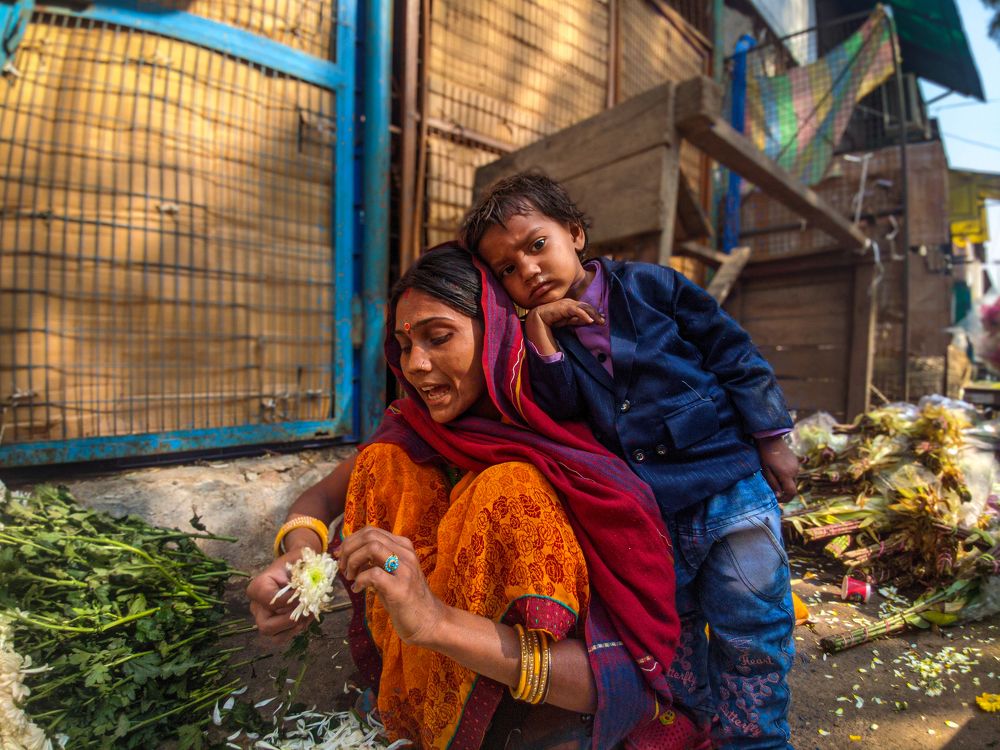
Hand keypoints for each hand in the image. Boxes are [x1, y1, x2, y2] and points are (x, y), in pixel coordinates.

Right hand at [246, 550, 312, 644]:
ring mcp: (263, 617)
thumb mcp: (301, 558)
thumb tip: (312, 585)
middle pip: (266, 625)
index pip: (269, 600)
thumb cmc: (298, 562)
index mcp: (259, 586)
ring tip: (309, 614)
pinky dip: (296, 631)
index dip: (289, 601)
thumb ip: (305, 569)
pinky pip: (282, 637)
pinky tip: (306, 618)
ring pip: (274, 635)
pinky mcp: (273, 625)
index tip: (304, 594)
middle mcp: (256, 605)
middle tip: (307, 610)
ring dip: (294, 628)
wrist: (298, 566)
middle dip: (290, 621)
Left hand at [337, 526, 447, 646]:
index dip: (350, 540)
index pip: (371, 531)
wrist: (429, 622)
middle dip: (348, 549)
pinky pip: (373, 574)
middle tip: (342, 567)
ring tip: (350, 577)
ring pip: (371, 548)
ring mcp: (405, 570)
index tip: (339, 555)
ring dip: (353, 561)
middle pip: (369, 535)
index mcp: (403, 547)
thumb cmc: (406, 599)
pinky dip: (359, 580)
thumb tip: (347, 553)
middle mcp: (406, 554)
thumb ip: (375, 561)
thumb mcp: (391, 574)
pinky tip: (358, 589)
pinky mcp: (401, 588)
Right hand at [529, 299, 604, 328]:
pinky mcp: (564, 307)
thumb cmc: (551, 319)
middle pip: (586, 307)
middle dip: (596, 314)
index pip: (585, 308)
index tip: (602, 318)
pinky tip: (589, 320)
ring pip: (583, 308)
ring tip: (600, 321)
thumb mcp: (567, 321)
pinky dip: (584, 315)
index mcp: (571, 305)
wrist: (538, 318)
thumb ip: (577, 320)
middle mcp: (571, 302)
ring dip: (592, 314)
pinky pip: (576, 310)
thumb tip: (589, 320)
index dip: (594, 313)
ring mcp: (568, 303)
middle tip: (603, 321)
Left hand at [756, 435, 798, 501]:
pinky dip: (787, 477)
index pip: (792, 492)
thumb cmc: (765, 455)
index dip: (786, 499)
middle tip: (774, 492)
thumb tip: (778, 496)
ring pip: (793, 481)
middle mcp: (795, 471)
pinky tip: (778, 472)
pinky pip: (793, 474)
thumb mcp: (766, 471)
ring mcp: (797, 466)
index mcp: (787, 474)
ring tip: (774, 479)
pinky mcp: (796, 462)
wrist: (771, 439)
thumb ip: (773, 484)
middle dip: (784, 492)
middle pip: (793, 487)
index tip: (777, 499)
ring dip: (785, 484)